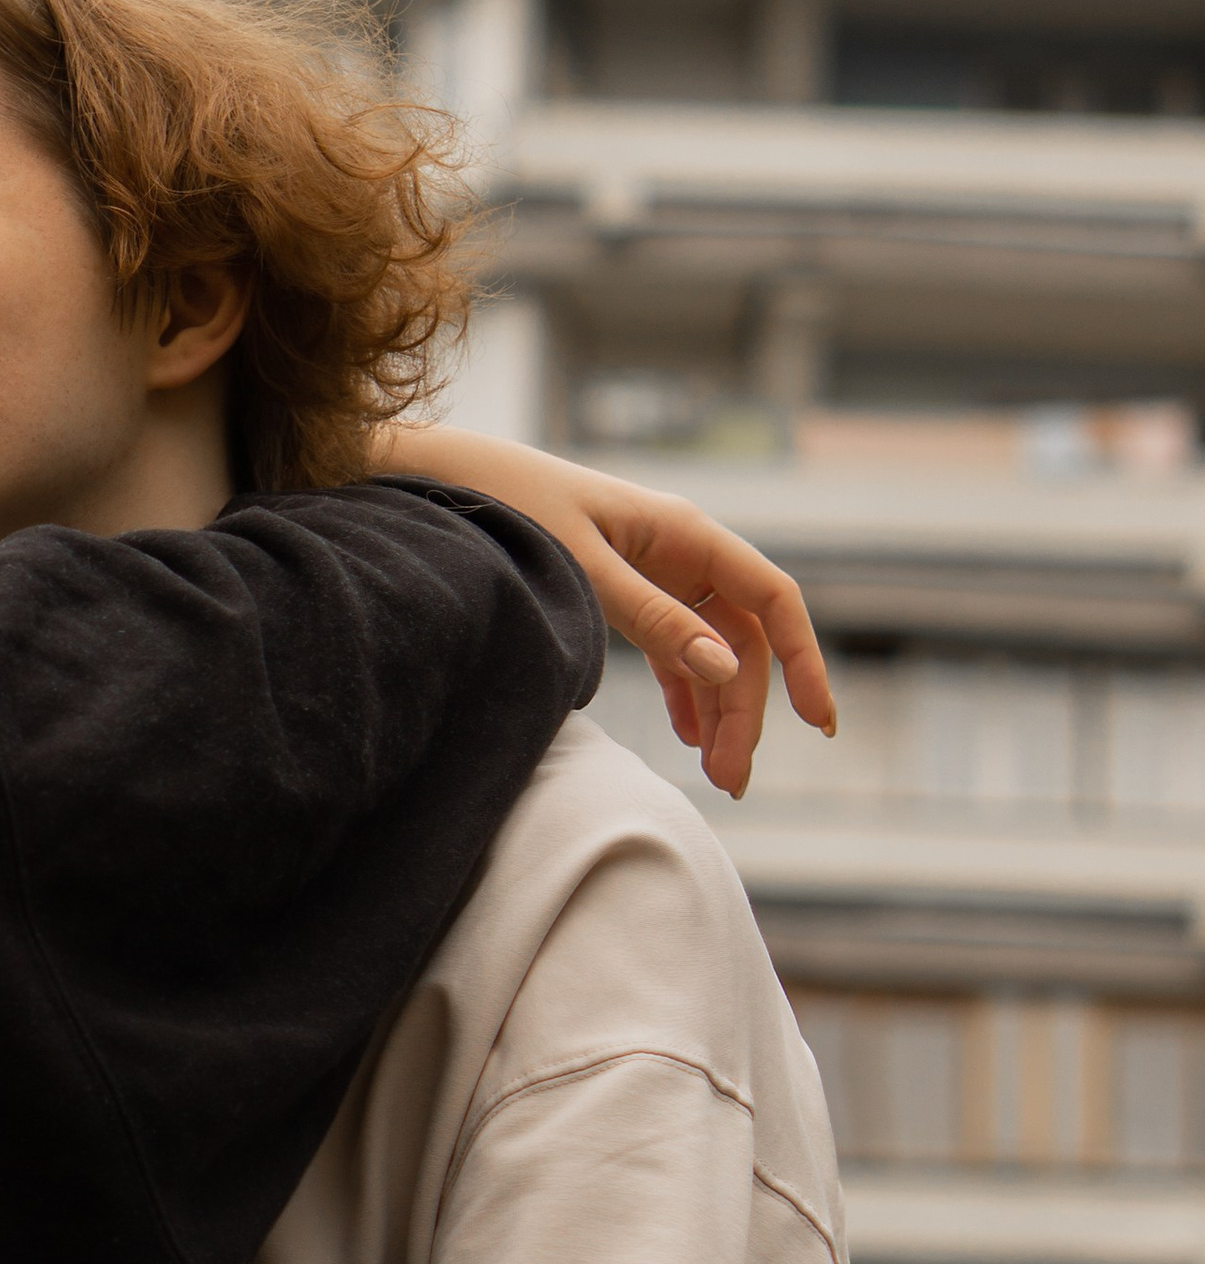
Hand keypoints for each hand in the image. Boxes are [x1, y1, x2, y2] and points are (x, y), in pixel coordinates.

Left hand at [383, 424, 835, 799]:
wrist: (446, 481)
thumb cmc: (510, 508)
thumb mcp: (582, 570)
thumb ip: (651, 619)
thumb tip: (724, 669)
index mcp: (686, 533)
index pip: (772, 600)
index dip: (804, 661)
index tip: (817, 723)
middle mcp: (682, 552)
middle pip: (742, 639)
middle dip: (745, 711)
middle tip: (730, 782)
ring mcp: (656, 573)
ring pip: (711, 650)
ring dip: (720, 710)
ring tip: (717, 776)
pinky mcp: (627, 594)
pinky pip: (674, 648)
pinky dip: (685, 693)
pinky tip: (692, 736)